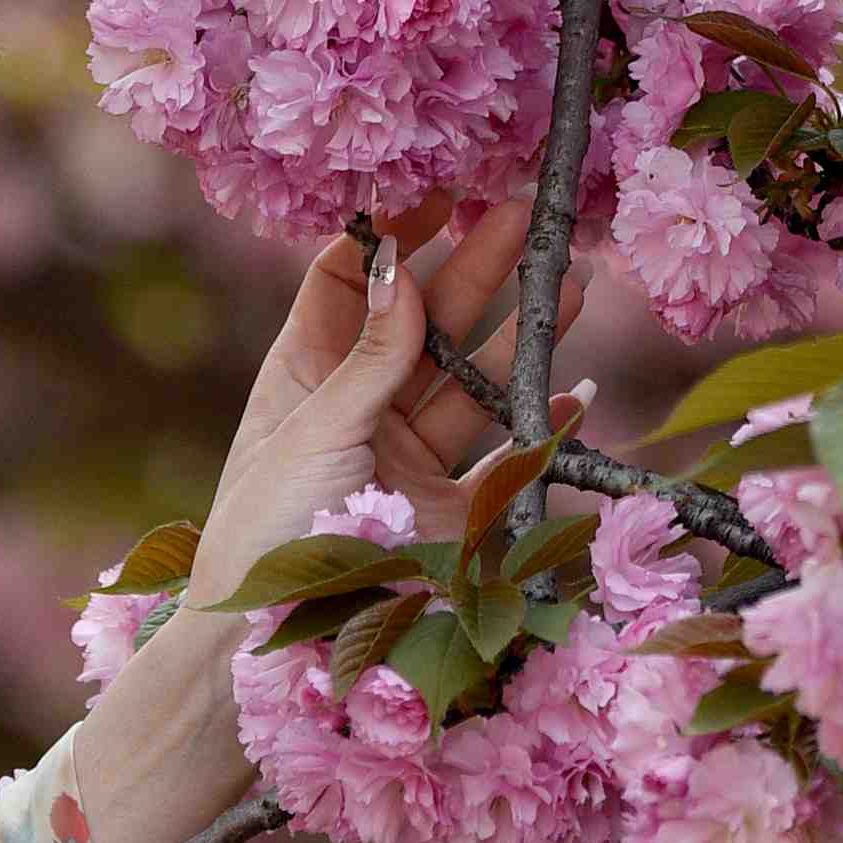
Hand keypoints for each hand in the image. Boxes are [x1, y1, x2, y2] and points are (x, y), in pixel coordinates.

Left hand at [188, 193, 555, 612]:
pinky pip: (505, 462)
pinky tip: (574, 392)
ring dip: (523, 333)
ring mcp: (406, 462)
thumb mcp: (314, 433)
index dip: (392, 236)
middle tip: (526, 215)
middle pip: (425, 323)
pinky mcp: (447, 519)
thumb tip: (404, 271)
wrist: (267, 648)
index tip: (439, 193)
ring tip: (574, 281)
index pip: (349, 284)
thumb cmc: (268, 534)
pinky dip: (542, 428)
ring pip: (474, 382)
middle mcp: (359, 412)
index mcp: (305, 379)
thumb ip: (372, 360)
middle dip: (477, 267)